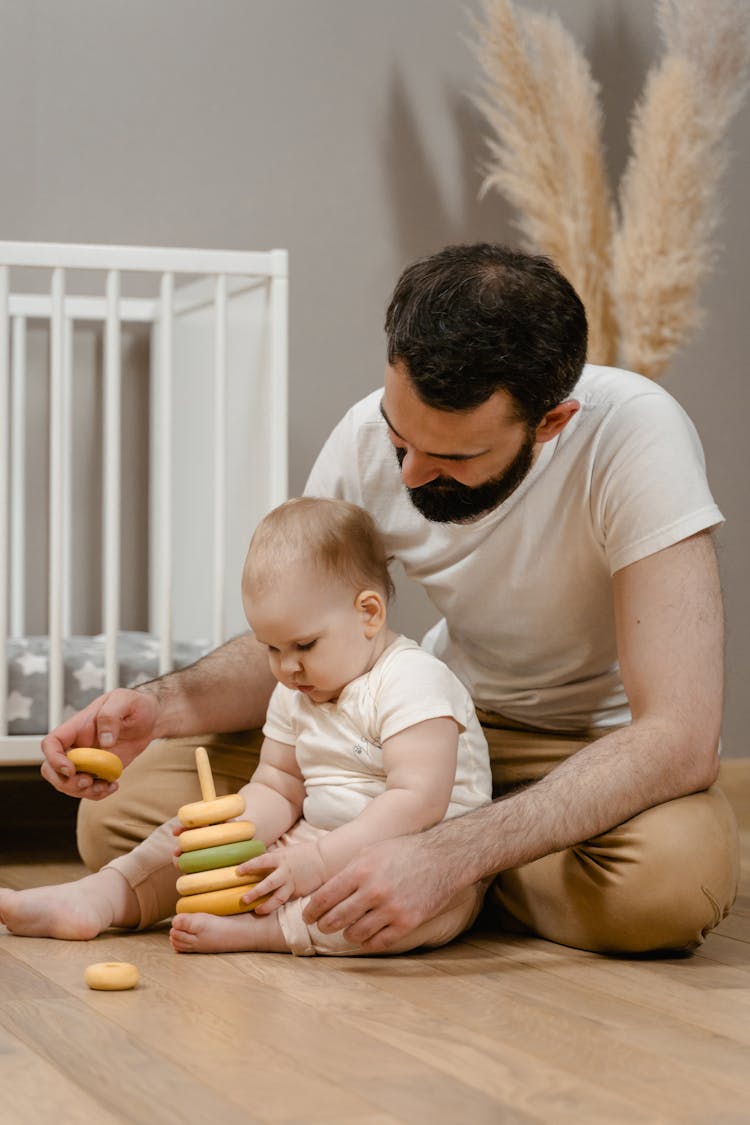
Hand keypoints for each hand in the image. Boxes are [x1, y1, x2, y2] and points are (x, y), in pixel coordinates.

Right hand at [40, 687, 158, 799]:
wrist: (150, 719)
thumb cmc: (134, 705)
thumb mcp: (124, 701)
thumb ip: (110, 716)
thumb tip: (105, 741)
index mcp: (77, 727)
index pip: (51, 743)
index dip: (53, 759)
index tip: (70, 769)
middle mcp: (78, 746)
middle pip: (52, 770)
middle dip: (65, 782)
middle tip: (87, 782)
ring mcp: (87, 761)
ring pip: (69, 784)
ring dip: (83, 792)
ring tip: (106, 786)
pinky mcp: (100, 771)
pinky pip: (89, 789)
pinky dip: (98, 793)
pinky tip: (113, 785)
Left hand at [237, 843, 326, 913]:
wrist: (323, 860)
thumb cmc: (301, 854)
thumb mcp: (285, 852)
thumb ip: (271, 859)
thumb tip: (254, 864)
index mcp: (280, 858)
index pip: (261, 862)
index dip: (249, 867)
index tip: (237, 872)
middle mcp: (285, 872)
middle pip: (268, 883)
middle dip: (255, 892)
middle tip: (243, 899)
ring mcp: (292, 884)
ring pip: (277, 897)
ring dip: (266, 905)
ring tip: (257, 910)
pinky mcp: (297, 893)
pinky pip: (285, 900)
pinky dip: (276, 906)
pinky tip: (268, 910)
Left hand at [302, 833, 462, 951]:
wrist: (443, 856)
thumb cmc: (403, 851)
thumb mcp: (370, 851)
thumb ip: (347, 871)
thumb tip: (323, 892)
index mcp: (360, 870)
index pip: (323, 898)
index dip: (311, 911)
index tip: (308, 916)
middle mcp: (373, 891)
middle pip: (335, 919)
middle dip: (325, 925)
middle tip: (324, 925)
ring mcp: (391, 909)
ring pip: (354, 934)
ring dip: (347, 934)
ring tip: (348, 929)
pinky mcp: (407, 923)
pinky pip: (378, 943)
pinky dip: (368, 942)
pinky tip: (367, 936)